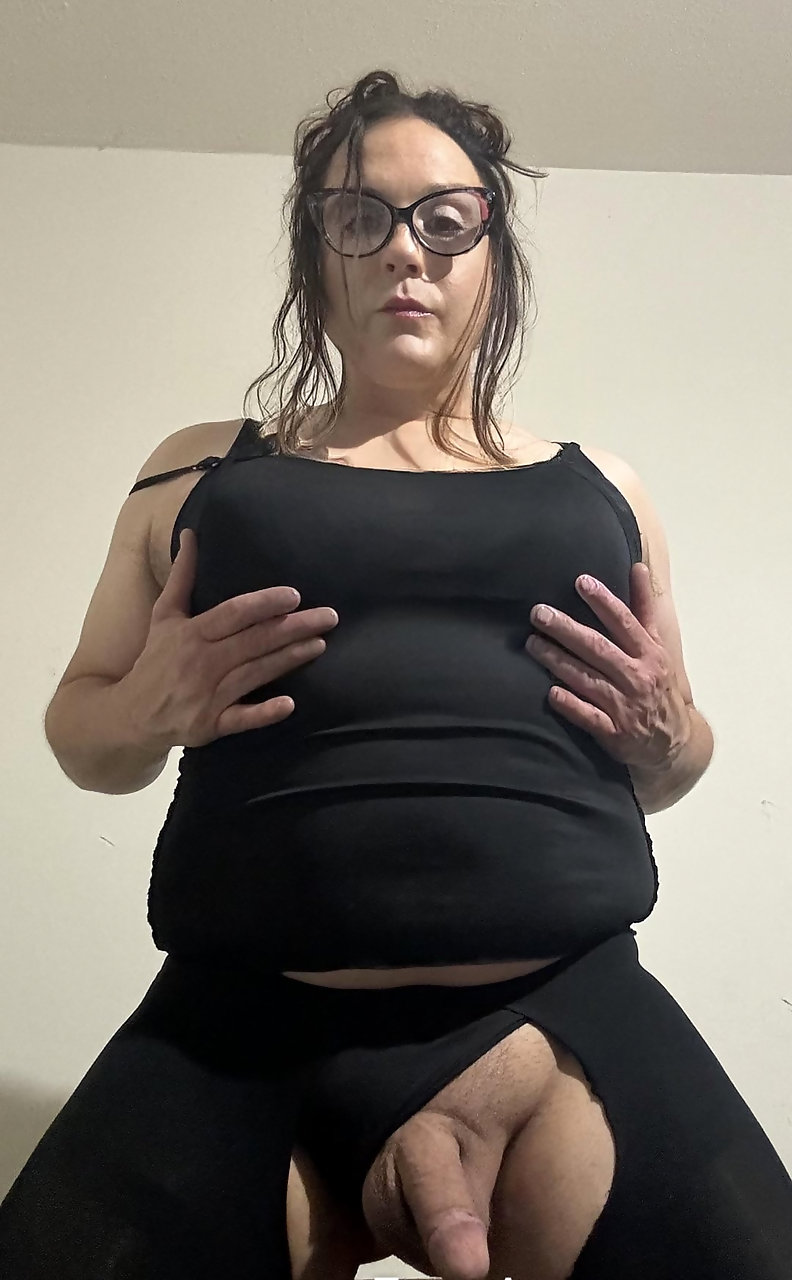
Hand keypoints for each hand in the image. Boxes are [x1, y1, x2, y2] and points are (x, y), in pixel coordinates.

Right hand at [125, 528, 338, 749]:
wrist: (131, 714)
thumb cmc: (156, 659)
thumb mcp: (164, 615)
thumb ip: (182, 576)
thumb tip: (190, 535)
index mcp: (191, 633)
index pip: (233, 614)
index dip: (264, 604)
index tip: (294, 595)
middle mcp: (200, 662)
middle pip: (253, 641)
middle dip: (293, 628)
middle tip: (329, 617)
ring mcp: (206, 695)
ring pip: (254, 674)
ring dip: (289, 659)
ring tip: (320, 644)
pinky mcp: (210, 725)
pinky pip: (240, 719)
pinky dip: (263, 713)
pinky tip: (289, 704)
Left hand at [525, 562, 689, 768]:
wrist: (674, 742)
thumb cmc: (658, 685)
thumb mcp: (658, 647)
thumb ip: (644, 608)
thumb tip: (637, 567)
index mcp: (649, 654)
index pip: (624, 622)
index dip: (603, 601)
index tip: (580, 581)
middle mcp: (638, 677)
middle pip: (599, 649)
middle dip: (567, 629)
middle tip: (538, 613)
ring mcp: (626, 706)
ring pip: (588, 680)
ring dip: (558, 661)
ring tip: (531, 644)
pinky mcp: (615, 733)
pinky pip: (589, 717)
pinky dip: (571, 705)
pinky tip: (551, 692)